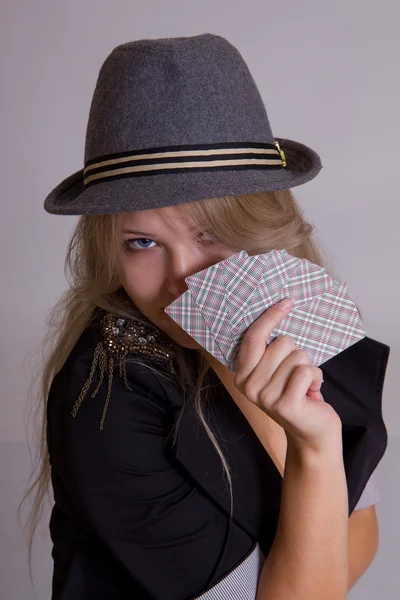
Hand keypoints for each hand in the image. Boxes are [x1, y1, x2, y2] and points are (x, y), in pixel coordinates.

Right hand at [233, 298, 342, 452]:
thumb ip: (271, 350)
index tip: (286, 302)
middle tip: (298, 375)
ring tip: (305, 385)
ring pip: (297, 356)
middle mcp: (248, 386)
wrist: (312, 431)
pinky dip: (316, 377)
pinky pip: (306, 371)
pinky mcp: (285, 405)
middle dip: (298, 353)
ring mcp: (265, 398)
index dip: (269, 318)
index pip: (253, 338)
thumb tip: (280, 310)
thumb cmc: (297, 393)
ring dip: (309, 367)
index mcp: (242, 374)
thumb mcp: (276, 371)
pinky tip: (312, 391)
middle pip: (281, 343)